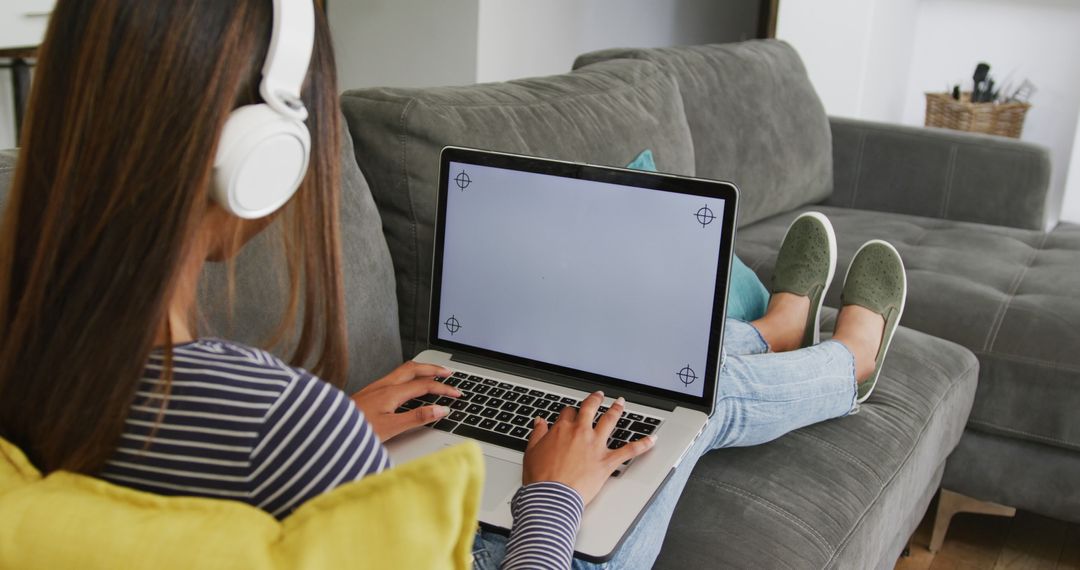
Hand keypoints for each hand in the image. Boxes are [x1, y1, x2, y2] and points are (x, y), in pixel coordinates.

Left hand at [351, 361, 460, 441]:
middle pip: (415, 368)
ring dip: (422, 369)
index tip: (457, 394)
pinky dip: (410, 374)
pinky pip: (395, 375)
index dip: (443, 388)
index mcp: (392, 392)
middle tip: (449, 373)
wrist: (330, 428)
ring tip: (433, 372)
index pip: (425, 385)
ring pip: (404, 369)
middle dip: (434, 369)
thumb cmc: (357, 430)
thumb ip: (417, 418)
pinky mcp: (370, 391)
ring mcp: (376, 386)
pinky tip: (408, 382)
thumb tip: (440, 409)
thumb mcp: (391, 428)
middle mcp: (384, 385)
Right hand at [522, 391, 655, 505]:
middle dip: (595, 400)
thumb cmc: (540, 478)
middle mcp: (580, 433)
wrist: (552, 496)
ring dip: (617, 410)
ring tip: (621, 403)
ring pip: (610, 421)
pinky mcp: (607, 461)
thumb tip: (539, 422)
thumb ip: (537, 434)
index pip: (568, 413)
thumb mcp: (531, 452)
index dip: (570, 412)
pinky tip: (652, 439)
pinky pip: (629, 450)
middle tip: (600, 395)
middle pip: (591, 409)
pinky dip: (643, 444)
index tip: (571, 413)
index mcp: (561, 430)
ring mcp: (596, 445)